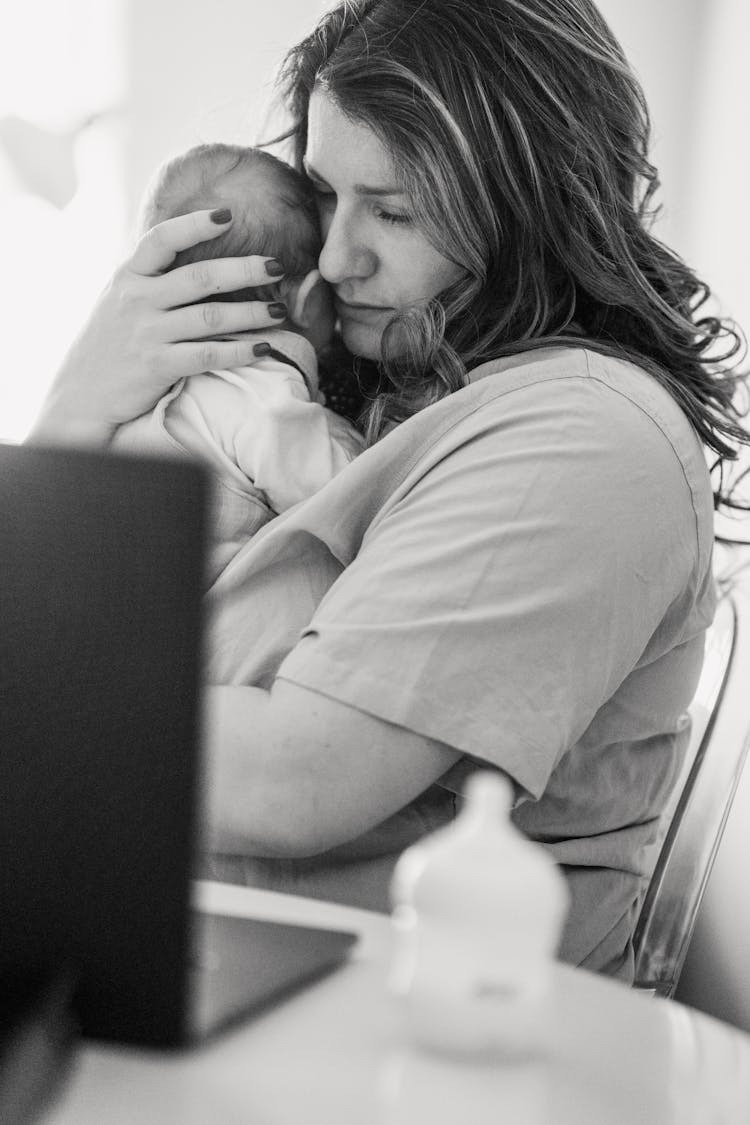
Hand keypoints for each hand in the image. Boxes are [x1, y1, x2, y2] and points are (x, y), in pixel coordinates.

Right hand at [30, 208, 286, 443]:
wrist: (83, 392)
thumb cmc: (111, 342)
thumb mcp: (120, 298)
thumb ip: (150, 276)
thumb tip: (191, 248)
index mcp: (128, 276)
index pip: (162, 239)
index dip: (194, 224)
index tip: (227, 214)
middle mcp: (138, 300)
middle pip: (200, 277)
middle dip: (244, 270)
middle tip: (277, 266)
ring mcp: (148, 333)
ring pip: (210, 317)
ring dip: (251, 313)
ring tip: (279, 311)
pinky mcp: (158, 366)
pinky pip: (208, 355)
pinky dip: (240, 351)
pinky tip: (264, 347)